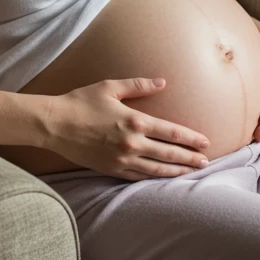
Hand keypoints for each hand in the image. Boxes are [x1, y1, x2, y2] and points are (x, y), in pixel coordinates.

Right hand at [41, 77, 214, 179]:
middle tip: (206, 162)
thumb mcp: (110, 87)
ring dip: (176, 171)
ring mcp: (121, 159)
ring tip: (191, 172)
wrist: (54, 124)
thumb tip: (162, 82)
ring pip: (156, 169)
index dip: (191, 138)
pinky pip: (137, 176)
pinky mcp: (111, 169)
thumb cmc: (81, 101)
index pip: (172, 132)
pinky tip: (163, 176)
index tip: (205, 142)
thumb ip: (139, 85)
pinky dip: (153, 177)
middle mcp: (132, 143)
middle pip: (169, 153)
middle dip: (190, 158)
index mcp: (135, 121)